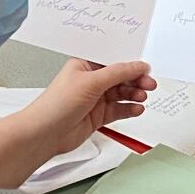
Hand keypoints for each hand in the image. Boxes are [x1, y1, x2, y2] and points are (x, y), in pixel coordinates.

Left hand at [0, 60, 154, 188]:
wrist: (45, 134)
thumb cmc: (56, 104)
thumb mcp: (91, 82)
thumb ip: (118, 73)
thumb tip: (138, 65)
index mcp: (86, 64)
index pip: (113, 59)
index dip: (130, 62)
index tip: (145, 66)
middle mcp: (91, 79)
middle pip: (121, 76)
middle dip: (136, 79)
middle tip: (149, 83)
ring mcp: (95, 98)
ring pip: (122, 93)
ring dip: (134, 94)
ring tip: (142, 96)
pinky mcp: (98, 115)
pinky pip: (119, 109)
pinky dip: (129, 109)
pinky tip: (136, 109)